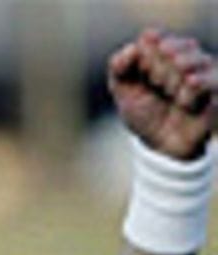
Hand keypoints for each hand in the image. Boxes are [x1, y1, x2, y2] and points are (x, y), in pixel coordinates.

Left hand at [109, 28, 217, 159]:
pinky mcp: (217, 90)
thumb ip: (118, 67)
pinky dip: (194, 88)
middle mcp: (186, 58)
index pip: (152, 38)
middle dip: (158, 66)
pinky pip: (211, 80)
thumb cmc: (144, 113)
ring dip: (175, 76)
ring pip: (195, 59)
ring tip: (168, 92)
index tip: (141, 72)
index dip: (143, 55)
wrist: (161, 145)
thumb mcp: (123, 91)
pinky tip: (182, 100)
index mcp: (160, 54)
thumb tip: (133, 47)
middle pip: (173, 47)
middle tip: (155, 83)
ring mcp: (204, 73)